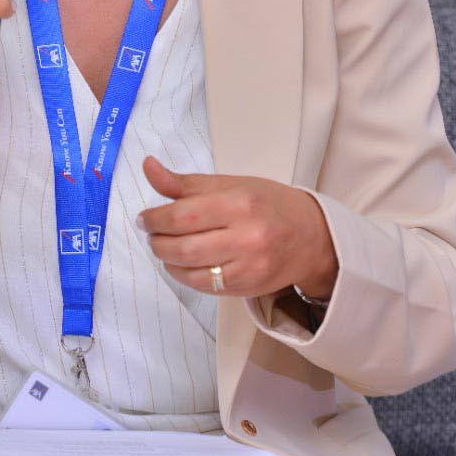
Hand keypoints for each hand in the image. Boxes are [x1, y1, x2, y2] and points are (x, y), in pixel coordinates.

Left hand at [137, 157, 338, 300]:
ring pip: (191, 271)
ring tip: (166, 248)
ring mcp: (248, 267)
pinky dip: (186, 275)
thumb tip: (149, 167)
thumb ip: (185, 183)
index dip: (155, 219)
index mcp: (239, 203)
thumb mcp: (229, 184)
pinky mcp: (248, 288)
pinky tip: (184, 263)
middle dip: (158, 242)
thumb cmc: (267, 204)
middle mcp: (247, 237)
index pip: (183, 215)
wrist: (311, 236)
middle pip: (183, 247)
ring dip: (168, 261)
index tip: (145, 218)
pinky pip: (205, 286)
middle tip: (152, 234)